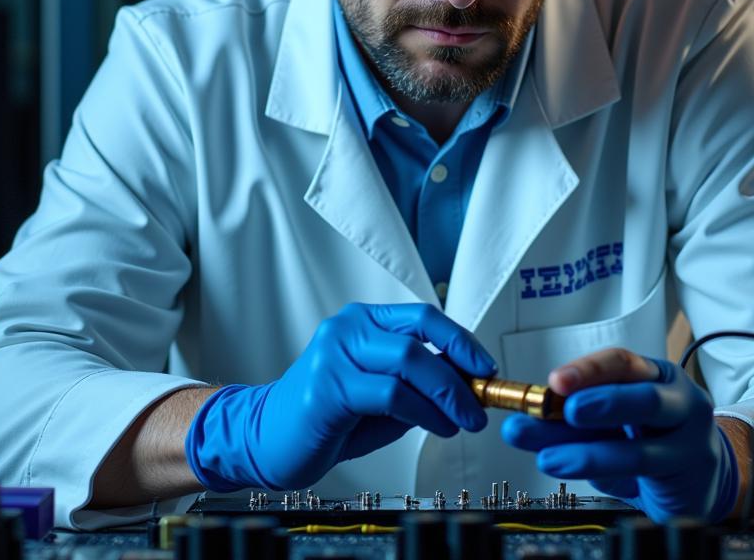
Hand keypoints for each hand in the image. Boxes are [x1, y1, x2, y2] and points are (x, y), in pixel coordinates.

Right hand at [185, 302, 496, 490]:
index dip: (460, 340)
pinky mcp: (328, 386)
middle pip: (418, 340)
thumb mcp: (381, 395)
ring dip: (445, 396)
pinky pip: (390, 394)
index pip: (422, 316)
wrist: (267, 438)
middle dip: (459, 375)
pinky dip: (422, 413)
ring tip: (461, 421)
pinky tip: (435, 427)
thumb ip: (418, 384)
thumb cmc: (328, 417)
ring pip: (408, 363)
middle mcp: (348, 328)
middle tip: (479, 405)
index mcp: (363, 321)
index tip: (485, 368)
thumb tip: (466, 384)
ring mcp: (335, 354)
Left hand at [500, 347, 739, 522]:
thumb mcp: (611, 426)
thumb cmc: (652, 441)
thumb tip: (526, 422)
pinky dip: (602, 469)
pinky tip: (572, 468)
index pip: (622, 363)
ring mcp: (689, 439)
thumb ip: (574, 424)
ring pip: (641, 444)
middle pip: (644, 395)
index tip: (554, 380)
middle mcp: (678, 400)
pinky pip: (643, 471)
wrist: (702, 480)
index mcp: (656, 375)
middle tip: (562, 407)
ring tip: (548, 456)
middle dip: (599, 398)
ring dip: (588, 451)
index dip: (588, 369)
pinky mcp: (687, 474)